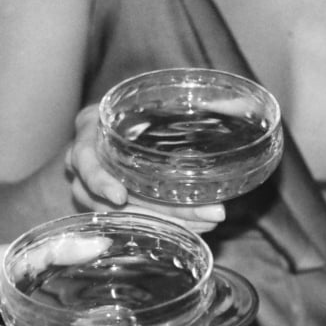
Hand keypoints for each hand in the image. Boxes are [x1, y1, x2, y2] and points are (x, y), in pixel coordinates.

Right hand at [65, 104, 224, 234]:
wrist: (125, 127)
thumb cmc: (136, 111)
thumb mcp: (154, 99)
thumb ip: (198, 104)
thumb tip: (241, 103)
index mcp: (90, 133)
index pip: (84, 160)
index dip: (99, 180)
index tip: (120, 196)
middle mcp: (86, 167)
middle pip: (112, 199)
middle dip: (160, 211)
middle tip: (206, 215)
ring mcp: (94, 193)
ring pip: (124, 217)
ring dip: (166, 223)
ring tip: (207, 222)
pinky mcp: (111, 209)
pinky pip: (133, 223)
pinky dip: (164, 226)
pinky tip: (195, 227)